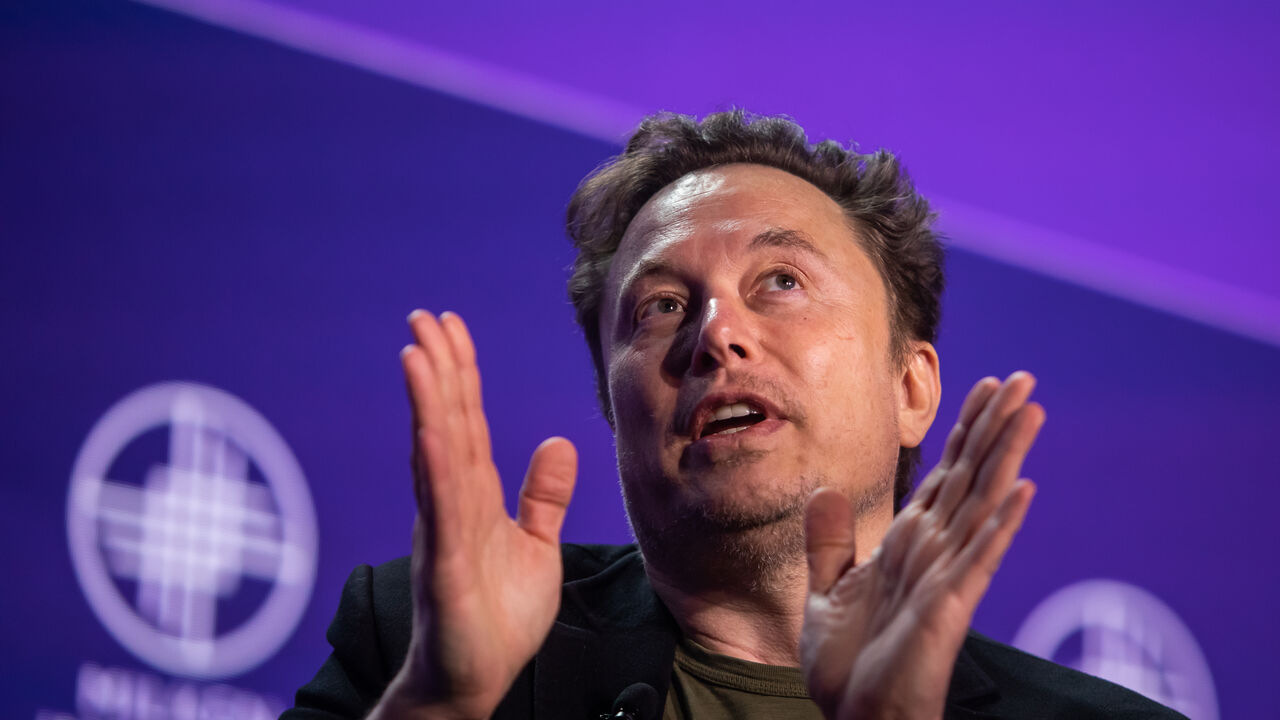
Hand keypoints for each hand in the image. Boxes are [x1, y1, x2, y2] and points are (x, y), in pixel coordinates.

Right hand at [375, 311, 577, 719]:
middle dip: (436, 369)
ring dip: (427, 401)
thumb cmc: (498, 618)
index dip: (460, 375)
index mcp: (470, 497)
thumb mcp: (535, 546)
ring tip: (417, 350)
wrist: (475, 679)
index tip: (451, 328)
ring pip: (435, 454)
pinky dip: (435, 464)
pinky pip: (440, 507)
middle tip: (424, 316)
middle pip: (444, 424)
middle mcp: (448, 504)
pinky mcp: (442, 565)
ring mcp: (442, 531)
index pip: (466, 422)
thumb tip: (556, 443)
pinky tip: (431, 427)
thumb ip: (543, 496)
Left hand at [801, 372, 1043, 719]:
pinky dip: (1001, 524)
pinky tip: (1024, 489)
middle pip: (972, 476)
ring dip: (1007, 457)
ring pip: (982, 503)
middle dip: (995, 427)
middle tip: (1023, 379)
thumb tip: (826, 488)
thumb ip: (828, 542)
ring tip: (1031, 410)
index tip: (983, 385)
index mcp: (908, 543)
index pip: (944, 474)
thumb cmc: (848, 666)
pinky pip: (979, 558)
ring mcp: (946, 575)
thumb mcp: (825, 592)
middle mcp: (934, 550)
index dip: (965, 430)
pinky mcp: (949, 607)